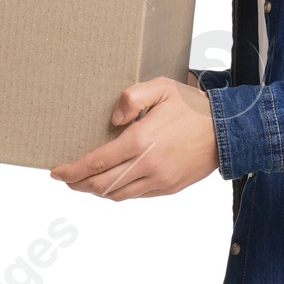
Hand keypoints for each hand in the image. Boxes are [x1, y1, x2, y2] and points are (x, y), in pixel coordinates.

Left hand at [51, 75, 217, 198]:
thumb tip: (113, 121)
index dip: (72, 171)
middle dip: (78, 184)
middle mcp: (147, 165)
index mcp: (140, 141)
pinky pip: (136, 196)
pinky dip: (118, 192)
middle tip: (66, 178)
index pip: (96, 163)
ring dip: (96, 191)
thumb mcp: (161, 87)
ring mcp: (159, 180)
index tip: (56, 172)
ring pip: (117, 194)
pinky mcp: (168, 188)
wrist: (227, 130)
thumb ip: (132, 98)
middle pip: (101, 185)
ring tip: (85, 182)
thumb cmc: (192, 106)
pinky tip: (111, 184)